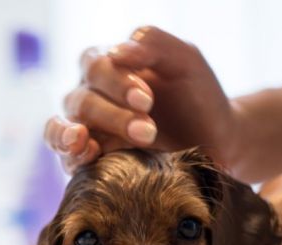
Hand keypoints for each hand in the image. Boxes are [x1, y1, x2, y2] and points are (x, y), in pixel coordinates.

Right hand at [44, 26, 237, 173]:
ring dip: (83, 137)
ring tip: (93, 148)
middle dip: (113, 117)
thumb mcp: (185, 61)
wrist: (215, 141)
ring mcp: (87, 130)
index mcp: (109, 67)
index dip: (116, 82)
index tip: (147, 101)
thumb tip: (116, 51)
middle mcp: (92, 96)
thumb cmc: (198, 96)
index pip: (95, 66)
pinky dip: (69, 156)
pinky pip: (66, 158)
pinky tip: (85, 156)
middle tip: (148, 131)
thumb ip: (154, 43)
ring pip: (67, 129)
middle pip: (82, 101)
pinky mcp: (90, 162)